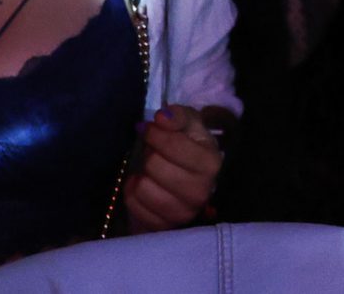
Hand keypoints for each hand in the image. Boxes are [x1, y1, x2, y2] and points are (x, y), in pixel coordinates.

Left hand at [120, 105, 222, 231]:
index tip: (152, 129)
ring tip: (150, 171)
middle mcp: (200, 192)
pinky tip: (145, 186)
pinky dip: (133, 192)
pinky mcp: (163, 226)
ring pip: (143, 188)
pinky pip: (134, 205)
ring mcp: (182, 213)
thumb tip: (162, 118)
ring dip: (141, 174)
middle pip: (154, 165)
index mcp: (210, 164)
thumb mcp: (189, 125)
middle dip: (149, 154)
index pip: (172, 144)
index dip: (155, 133)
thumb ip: (178, 116)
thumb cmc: (189, 148)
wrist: (189, 181)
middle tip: (154, 152)